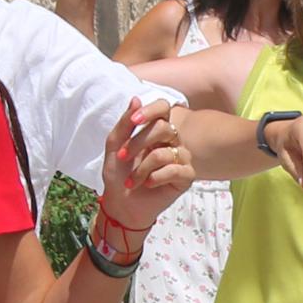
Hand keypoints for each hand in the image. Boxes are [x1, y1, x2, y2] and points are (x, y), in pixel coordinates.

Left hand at [99, 100, 192, 233]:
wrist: (122, 204)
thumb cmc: (118, 174)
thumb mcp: (115, 145)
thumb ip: (125, 123)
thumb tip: (136, 99)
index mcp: (155, 131)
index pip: (163, 108)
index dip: (151, 111)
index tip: (135, 121)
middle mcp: (171, 141)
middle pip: (164, 128)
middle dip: (139, 143)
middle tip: (123, 158)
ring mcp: (181, 158)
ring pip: (166, 152)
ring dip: (143, 168)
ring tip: (132, 181)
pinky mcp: (186, 177)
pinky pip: (176, 170)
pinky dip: (156, 178)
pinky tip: (147, 185)